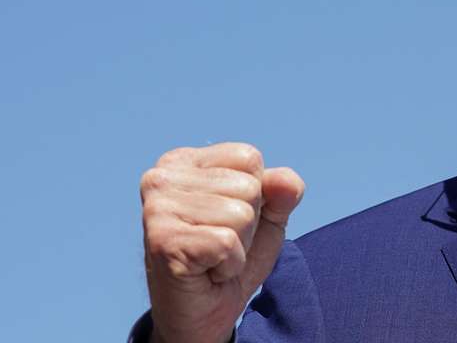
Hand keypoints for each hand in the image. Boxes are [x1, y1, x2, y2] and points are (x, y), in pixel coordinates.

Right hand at [140, 143, 304, 342]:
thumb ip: (282, 191)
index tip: (228, 218)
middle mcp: (161, 178)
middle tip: (219, 244)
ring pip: (241, 214)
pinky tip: (206, 271)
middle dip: (247, 223)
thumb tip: (285, 181)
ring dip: (238, 246)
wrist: (205, 314)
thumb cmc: (232, 256)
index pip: (249, 157)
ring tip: (212, 257)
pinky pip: (226, 243)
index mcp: (184, 161)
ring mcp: (157, 209)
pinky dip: (228, 264)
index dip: (257, 193)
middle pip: (248, 186)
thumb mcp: (268, 216)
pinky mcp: (163, 242)